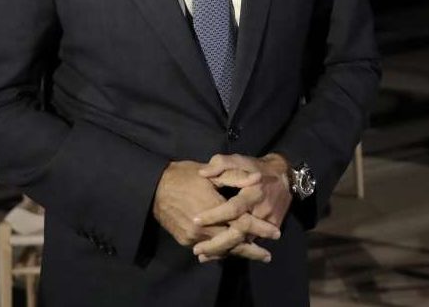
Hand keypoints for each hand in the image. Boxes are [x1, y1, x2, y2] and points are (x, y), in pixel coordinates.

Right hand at [152, 161, 273, 262]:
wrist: (154, 188)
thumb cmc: (184, 176)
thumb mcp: (210, 172)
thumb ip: (235, 177)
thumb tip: (257, 179)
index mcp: (214, 208)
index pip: (243, 223)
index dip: (260, 228)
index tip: (275, 233)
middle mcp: (205, 228)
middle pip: (234, 243)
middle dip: (252, 250)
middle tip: (267, 255)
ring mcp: (194, 237)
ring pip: (221, 249)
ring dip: (238, 252)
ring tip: (254, 255)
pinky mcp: (185, 241)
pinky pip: (208, 249)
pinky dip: (221, 251)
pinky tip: (230, 252)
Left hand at [192, 153, 291, 261]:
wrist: (284, 176)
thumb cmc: (255, 167)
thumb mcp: (238, 160)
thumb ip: (220, 164)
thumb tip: (202, 173)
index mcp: (252, 192)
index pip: (233, 208)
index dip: (215, 215)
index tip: (196, 220)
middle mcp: (261, 210)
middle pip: (239, 233)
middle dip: (218, 244)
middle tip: (196, 250)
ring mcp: (268, 222)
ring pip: (244, 242)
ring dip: (224, 251)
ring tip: (203, 256)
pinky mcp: (271, 229)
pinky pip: (251, 242)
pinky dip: (235, 250)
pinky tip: (218, 254)